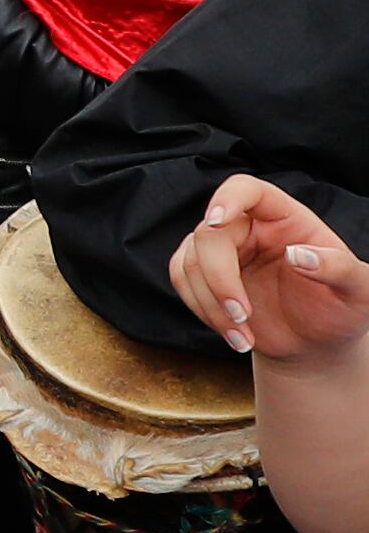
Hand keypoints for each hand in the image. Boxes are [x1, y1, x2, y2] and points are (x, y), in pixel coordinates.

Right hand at [170, 173, 368, 366]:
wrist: (318, 342)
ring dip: (210, 303)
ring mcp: (224, 251)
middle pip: (209, 233)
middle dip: (219, 278)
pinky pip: (181, 280)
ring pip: (190, 260)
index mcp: (285, 218)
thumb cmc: (341, 310)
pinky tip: (233, 333)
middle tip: (242, 315)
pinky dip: (201, 310)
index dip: (228, 198)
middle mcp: (249, 229)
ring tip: (243, 335)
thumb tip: (299, 255)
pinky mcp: (204, 275)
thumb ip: (341, 268)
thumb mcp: (359, 290)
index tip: (218, 220)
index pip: (247, 190)